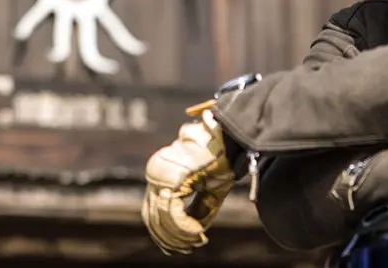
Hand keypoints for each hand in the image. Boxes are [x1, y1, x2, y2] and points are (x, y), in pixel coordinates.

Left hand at [141, 110, 233, 254]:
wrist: (234, 138)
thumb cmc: (224, 158)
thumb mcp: (209, 189)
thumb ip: (196, 209)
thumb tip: (190, 235)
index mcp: (161, 170)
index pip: (153, 210)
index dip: (166, 233)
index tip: (184, 246)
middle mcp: (155, 170)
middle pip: (153, 216)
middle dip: (170, 238)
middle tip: (188, 248)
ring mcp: (160, 173)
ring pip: (161, 217)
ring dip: (178, 236)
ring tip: (195, 241)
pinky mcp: (171, 177)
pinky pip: (172, 213)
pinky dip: (184, 227)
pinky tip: (197, 232)